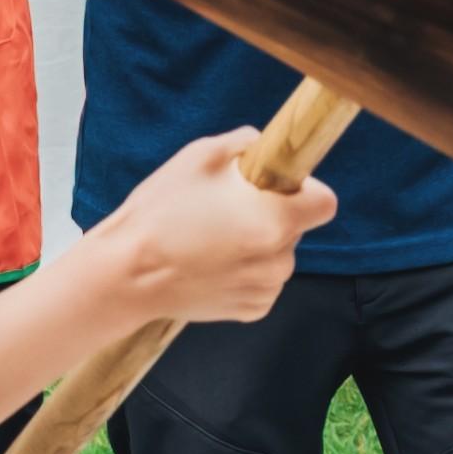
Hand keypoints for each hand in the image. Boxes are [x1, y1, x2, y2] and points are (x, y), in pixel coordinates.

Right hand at [87, 126, 338, 325]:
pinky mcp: (253, 310)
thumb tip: (264, 147)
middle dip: (271, 214)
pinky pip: (262, 281)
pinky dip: (244, 271)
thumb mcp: (199, 157)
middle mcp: (279, 260)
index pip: (325, 202)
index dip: (306, 189)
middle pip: (296, 227)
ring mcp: (267, 289)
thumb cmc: (160, 212)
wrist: (127, 274)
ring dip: (258, 244)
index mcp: (275, 220)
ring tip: (212, 238)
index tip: (277, 186)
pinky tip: (210, 263)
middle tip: (226, 209)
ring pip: (278, 254)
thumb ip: (245, 144)